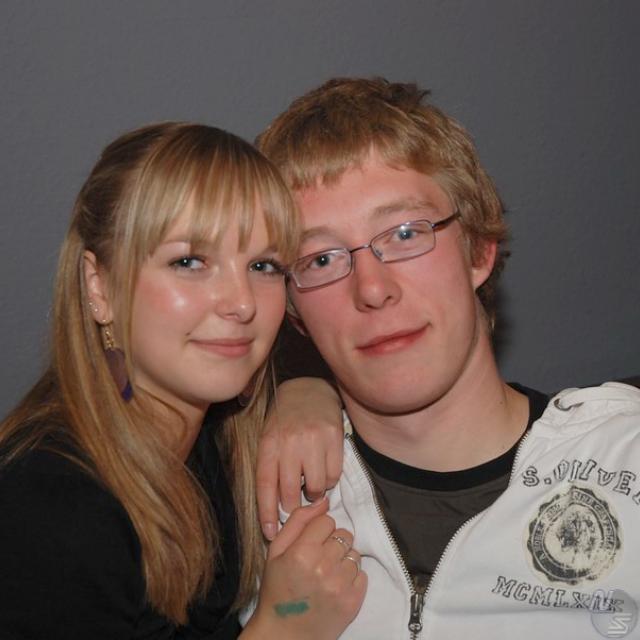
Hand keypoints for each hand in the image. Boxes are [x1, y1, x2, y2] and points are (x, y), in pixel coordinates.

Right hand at [245, 498, 366, 639]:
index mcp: (302, 552)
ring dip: (343, 561)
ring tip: (327, 574)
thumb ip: (298, 521)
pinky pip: (363, 574)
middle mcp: (323, 567)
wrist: (283, 635)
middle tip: (319, 559)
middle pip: (344, 535)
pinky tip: (335, 586)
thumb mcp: (275, 551)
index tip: (311, 543)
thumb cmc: (277, 589)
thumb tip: (323, 501)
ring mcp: (340, 585)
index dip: (319, 530)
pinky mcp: (353, 602)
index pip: (327, 521)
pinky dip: (351, 578)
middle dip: (332, 544)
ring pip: (354, 553)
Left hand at [257, 377, 343, 539]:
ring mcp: (313, 440)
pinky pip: (334, 475)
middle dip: (293, 506)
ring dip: (315, 493)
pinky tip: (324, 469)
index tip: (270, 534)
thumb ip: (271, 469)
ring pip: (316, 487)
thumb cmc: (285, 421)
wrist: (308, 390)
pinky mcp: (334, 437)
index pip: (266, 485)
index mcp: (270, 444)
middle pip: (292, 492)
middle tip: (296, 506)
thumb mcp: (269, 439)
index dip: (267, 513)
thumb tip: (276, 509)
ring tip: (312, 483)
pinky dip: (329, 480)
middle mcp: (290, 442)